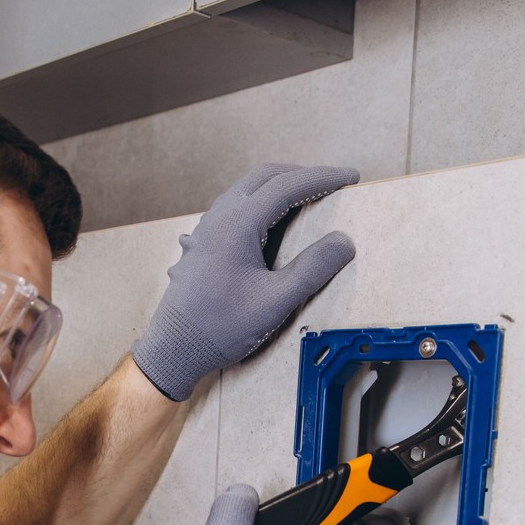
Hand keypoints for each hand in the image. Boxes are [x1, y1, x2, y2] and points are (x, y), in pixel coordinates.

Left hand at [131, 163, 358, 401]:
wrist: (173, 349)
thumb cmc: (220, 328)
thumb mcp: (275, 302)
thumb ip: (312, 269)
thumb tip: (343, 242)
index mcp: (238, 224)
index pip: (288, 185)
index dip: (323, 178)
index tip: (350, 177)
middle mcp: (218, 218)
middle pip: (265, 177)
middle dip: (302, 175)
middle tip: (331, 184)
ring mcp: (206, 229)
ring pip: (246, 190)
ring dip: (278, 188)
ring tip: (307, 200)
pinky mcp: (202, 244)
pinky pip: (234, 208)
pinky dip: (260, 204)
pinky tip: (271, 225)